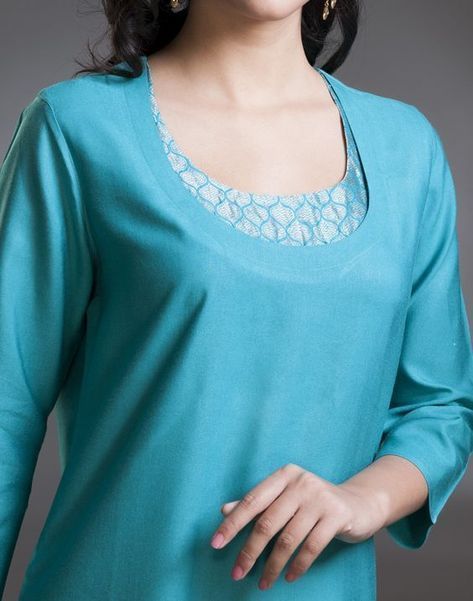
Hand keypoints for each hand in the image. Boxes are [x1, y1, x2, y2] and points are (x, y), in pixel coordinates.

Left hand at [209, 463, 385, 589]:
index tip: (216, 544)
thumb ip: (257, 503)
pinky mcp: (337, 515)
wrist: (359, 503)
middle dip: (249, 551)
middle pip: (267, 522)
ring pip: (288, 539)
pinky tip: (289, 577)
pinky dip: (297, 566)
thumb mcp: (285, 497)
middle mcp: (301, 482)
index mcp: (284, 475)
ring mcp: (320, 498)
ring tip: (263, 583)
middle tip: (237, 573)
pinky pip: (311, 547)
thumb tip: (224, 510)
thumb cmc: (313, 502)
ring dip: (272, 566)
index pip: (252, 501)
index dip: (232, 524)